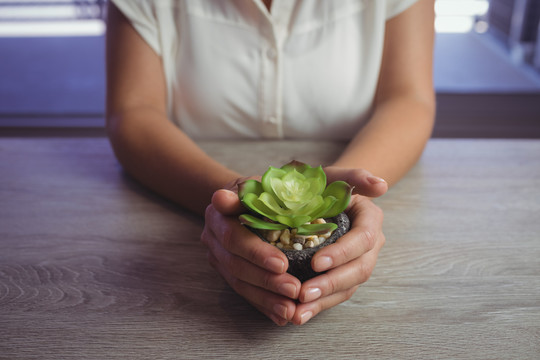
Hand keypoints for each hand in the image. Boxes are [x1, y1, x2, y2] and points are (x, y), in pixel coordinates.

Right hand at [200, 179, 301, 325]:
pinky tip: (281, 316)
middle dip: (266, 281)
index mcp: (217, 215)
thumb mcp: (255, 183)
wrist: (243, 198)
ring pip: (239, 284)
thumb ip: (244, 191)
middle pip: (236, 265)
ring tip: (290, 310)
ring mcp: (218, 258)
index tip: (282, 264)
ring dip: (266, 299)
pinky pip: (245, 293)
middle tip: (294, 291)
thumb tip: (221, 198)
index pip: (234, 237)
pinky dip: (264, 306)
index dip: (256, 253)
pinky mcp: (228, 273)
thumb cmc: (257, 189)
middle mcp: (212, 239)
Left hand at [291, 167, 387, 324]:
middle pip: (359, 269)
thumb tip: (381, 185)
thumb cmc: (324, 185)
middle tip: (304, 293)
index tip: (316, 262)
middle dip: (332, 283)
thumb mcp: (335, 175)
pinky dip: (318, 306)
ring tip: (299, 312)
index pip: (362, 240)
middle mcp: (369, 245)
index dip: (342, 253)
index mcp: (370, 220)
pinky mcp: (344, 276)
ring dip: (324, 301)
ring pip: (348, 287)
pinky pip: (336, 294)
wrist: (319, 197)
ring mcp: (358, 262)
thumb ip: (355, 175)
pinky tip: (298, 315)